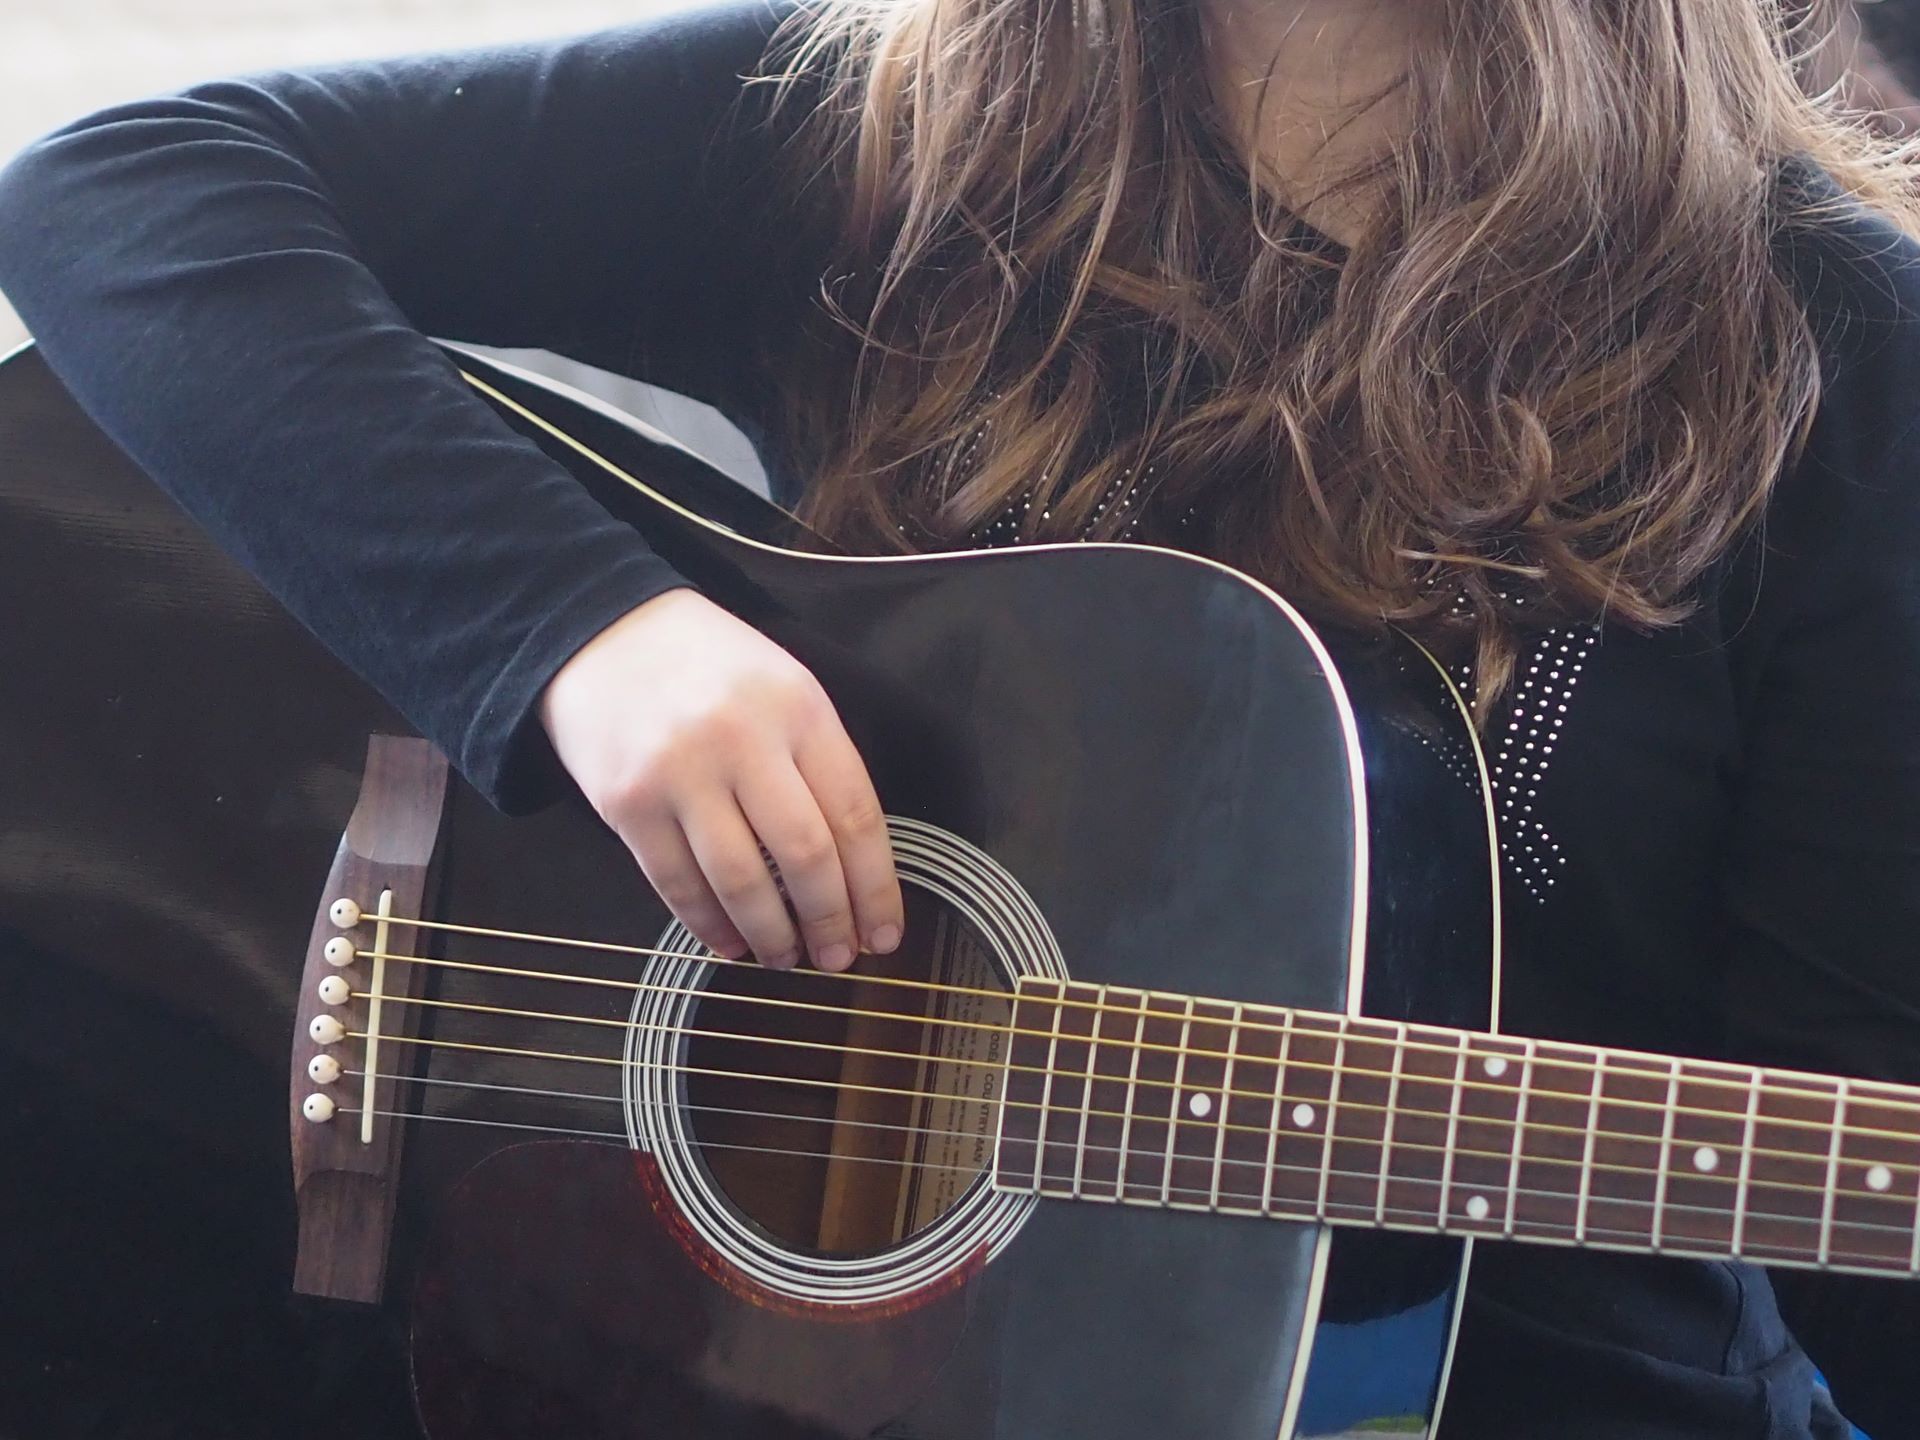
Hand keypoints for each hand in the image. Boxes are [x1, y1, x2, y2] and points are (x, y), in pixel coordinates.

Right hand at [538, 587, 903, 970]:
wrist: (601, 631)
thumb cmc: (708, 666)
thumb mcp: (784, 685)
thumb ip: (819, 760)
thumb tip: (853, 865)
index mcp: (798, 708)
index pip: (855, 814)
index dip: (876, 886)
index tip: (885, 932)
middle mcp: (742, 740)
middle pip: (805, 855)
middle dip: (830, 920)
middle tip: (838, 957)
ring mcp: (679, 773)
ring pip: (741, 881)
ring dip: (771, 934)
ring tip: (786, 957)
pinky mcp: (627, 803)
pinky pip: (677, 884)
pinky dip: (710, 924)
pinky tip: (731, 943)